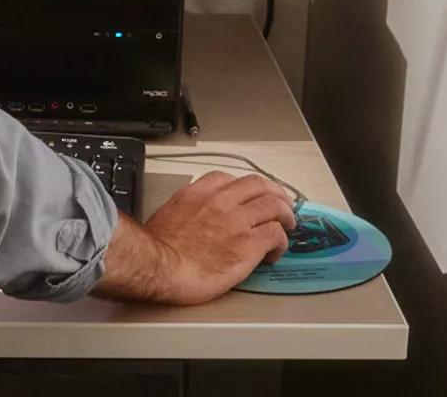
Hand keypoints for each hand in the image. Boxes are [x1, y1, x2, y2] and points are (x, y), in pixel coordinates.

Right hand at [93, 172, 296, 304]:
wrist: (161, 267)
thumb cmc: (158, 250)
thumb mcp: (166, 216)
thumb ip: (184, 211)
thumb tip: (189, 220)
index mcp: (197, 193)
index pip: (227, 178)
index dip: (243, 187)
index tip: (248, 196)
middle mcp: (221, 200)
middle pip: (258, 185)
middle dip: (273, 193)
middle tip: (280, 204)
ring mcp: (238, 220)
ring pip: (274, 205)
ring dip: (285, 214)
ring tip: (288, 225)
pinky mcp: (251, 243)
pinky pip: (276, 234)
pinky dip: (280, 242)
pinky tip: (275, 253)